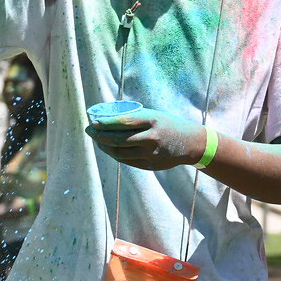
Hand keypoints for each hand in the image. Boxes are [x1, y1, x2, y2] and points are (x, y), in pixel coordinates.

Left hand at [85, 107, 205, 170]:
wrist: (190, 143)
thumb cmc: (167, 124)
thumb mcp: (154, 115)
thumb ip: (134, 117)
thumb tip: (107, 116)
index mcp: (152, 121)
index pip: (123, 122)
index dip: (105, 123)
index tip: (93, 122)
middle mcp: (151, 138)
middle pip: (118, 140)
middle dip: (100, 136)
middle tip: (90, 131)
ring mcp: (151, 154)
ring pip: (119, 153)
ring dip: (104, 147)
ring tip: (97, 140)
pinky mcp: (150, 165)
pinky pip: (126, 161)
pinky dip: (114, 154)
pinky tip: (108, 149)